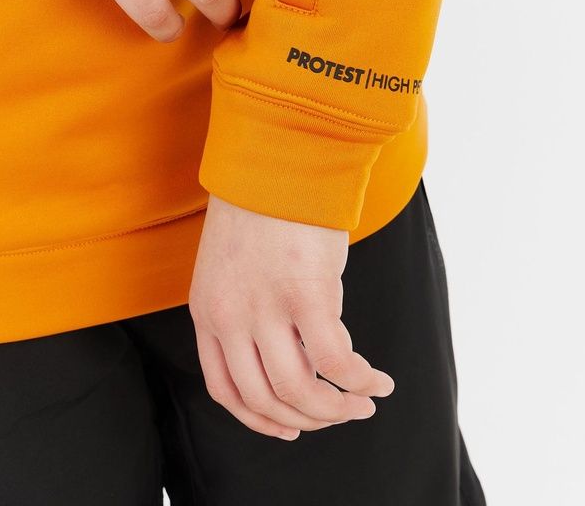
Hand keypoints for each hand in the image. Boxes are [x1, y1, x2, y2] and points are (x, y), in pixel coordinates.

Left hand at [188, 194, 394, 439]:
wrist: (278, 157)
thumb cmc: (261, 204)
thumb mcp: (233, 264)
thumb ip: (248, 309)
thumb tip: (295, 350)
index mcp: (207, 311)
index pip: (226, 390)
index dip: (260, 420)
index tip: (290, 428)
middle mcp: (230, 317)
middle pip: (265, 399)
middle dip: (309, 419)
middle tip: (342, 415)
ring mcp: (265, 308)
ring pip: (299, 390)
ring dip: (336, 408)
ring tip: (364, 403)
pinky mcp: (306, 294)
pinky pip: (336, 360)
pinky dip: (359, 379)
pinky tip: (377, 379)